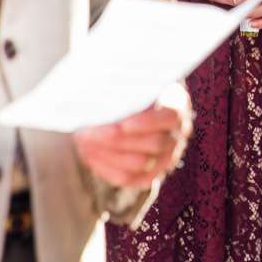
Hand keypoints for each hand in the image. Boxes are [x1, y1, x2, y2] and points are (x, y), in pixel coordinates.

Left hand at [73, 90, 192, 188]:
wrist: (124, 109)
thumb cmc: (126, 89)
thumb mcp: (128, 82)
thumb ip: (122, 87)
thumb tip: (102, 89)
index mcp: (177, 105)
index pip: (170, 117)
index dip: (148, 122)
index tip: (122, 124)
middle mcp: (176, 134)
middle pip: (155, 143)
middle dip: (118, 140)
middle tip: (88, 132)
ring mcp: (166, 158)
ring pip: (140, 163)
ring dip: (108, 153)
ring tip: (83, 140)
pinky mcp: (150, 174)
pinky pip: (129, 179)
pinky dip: (106, 168)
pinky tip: (89, 154)